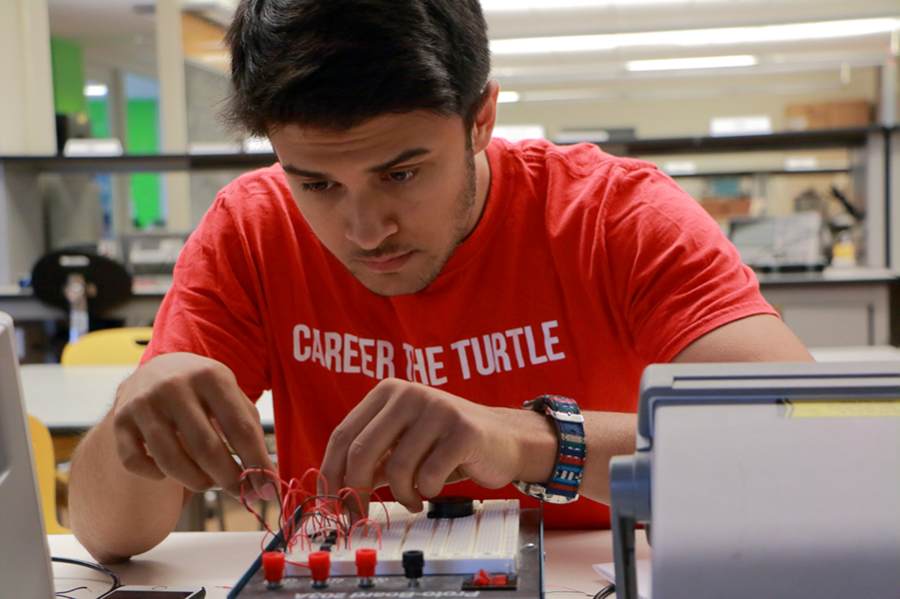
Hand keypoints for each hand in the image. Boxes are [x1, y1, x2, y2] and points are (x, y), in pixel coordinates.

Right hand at [111, 353, 276, 501]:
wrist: (156, 368)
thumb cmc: (203, 389)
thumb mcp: (230, 394)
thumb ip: (250, 431)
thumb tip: (267, 479)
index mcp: (211, 377)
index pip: (240, 428)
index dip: (257, 463)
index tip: (268, 490)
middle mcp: (175, 386)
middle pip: (206, 448)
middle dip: (228, 479)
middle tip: (240, 493)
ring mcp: (144, 403)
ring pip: (171, 462)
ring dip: (197, 482)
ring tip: (208, 482)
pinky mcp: (120, 419)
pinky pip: (136, 463)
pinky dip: (156, 475)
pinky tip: (170, 469)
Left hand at [320, 378, 546, 513]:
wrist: (504, 439)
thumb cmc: (446, 446)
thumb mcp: (403, 446)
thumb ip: (372, 460)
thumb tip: (334, 494)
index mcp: (388, 392)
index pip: (343, 434)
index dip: (331, 473)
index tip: (329, 503)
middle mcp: (409, 394)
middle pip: (362, 451)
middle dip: (356, 492)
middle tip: (358, 515)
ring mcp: (437, 408)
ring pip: (396, 468)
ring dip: (400, 496)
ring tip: (412, 499)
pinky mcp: (463, 429)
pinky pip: (428, 475)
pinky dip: (426, 492)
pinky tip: (432, 490)